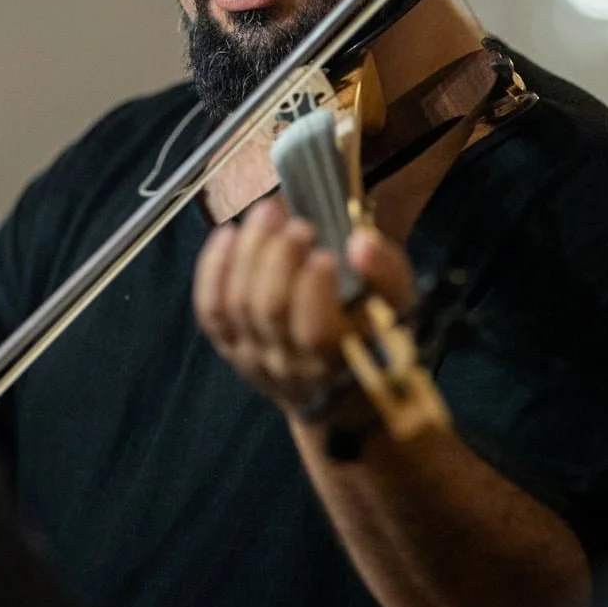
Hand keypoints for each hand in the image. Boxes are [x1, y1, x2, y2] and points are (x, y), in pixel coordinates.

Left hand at [192, 197, 415, 413]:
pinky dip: (213, 269)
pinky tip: (228, 233)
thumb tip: (360, 242)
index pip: (314, 332)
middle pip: (268, 309)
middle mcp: (289, 366)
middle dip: (278, 258)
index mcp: (338, 362)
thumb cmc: (374, 338)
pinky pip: (210, 310)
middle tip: (296, 223)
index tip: (324, 252)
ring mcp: (253, 358)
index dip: (313, 290)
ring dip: (248, 252)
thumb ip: (386, 272)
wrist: (341, 393)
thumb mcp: (397, 308)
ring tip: (267, 213)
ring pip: (236, 304)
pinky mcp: (230, 347)